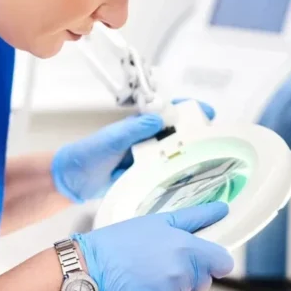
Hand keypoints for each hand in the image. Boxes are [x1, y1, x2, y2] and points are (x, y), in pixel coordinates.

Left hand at [51, 99, 213, 202]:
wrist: (73, 180)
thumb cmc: (89, 154)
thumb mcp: (110, 139)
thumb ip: (132, 130)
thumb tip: (158, 118)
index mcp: (138, 125)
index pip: (168, 112)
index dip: (188, 110)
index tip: (207, 113)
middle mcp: (146, 139)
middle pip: (177, 134)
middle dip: (197, 134)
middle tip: (217, 141)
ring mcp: (147, 158)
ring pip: (174, 154)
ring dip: (191, 156)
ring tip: (213, 160)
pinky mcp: (145, 176)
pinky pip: (166, 173)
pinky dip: (179, 174)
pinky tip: (194, 180)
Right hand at [73, 202, 234, 290]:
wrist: (91, 266)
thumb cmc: (121, 241)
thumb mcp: (158, 221)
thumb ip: (196, 217)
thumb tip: (221, 209)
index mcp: (187, 248)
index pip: (224, 263)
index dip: (213, 261)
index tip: (200, 259)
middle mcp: (182, 274)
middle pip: (203, 281)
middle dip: (188, 274)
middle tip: (160, 262)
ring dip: (169, 288)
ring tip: (144, 274)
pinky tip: (140, 289)